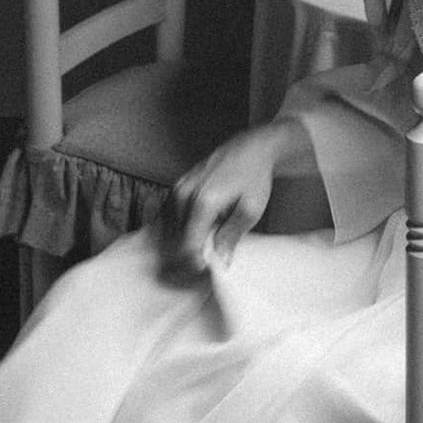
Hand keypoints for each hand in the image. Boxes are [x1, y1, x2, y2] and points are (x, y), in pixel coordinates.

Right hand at [158, 125, 281, 275]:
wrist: (249, 149)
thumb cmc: (253, 178)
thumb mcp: (251, 209)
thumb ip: (232, 236)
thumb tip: (220, 261)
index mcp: (203, 201)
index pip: (188, 245)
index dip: (194, 264)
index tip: (204, 273)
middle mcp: (184, 194)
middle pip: (174, 239)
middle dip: (185, 257)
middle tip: (201, 267)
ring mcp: (177, 189)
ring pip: (168, 229)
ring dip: (179, 245)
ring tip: (197, 252)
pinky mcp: (176, 187)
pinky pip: (168, 217)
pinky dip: (176, 231)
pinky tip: (191, 236)